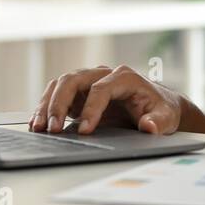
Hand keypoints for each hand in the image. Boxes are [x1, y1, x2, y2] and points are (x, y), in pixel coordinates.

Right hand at [29, 64, 184, 134]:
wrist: (157, 107)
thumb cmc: (161, 109)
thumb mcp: (166, 117)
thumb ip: (158, 122)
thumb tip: (148, 126)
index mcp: (124, 77)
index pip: (100, 88)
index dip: (90, 108)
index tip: (84, 131)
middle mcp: (103, 74)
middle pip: (74, 80)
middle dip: (60, 103)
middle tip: (53, 129)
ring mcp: (89, 82)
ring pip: (61, 85)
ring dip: (47, 105)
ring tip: (38, 128)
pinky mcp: (80, 94)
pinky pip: (57, 95)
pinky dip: (46, 108)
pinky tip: (38, 124)